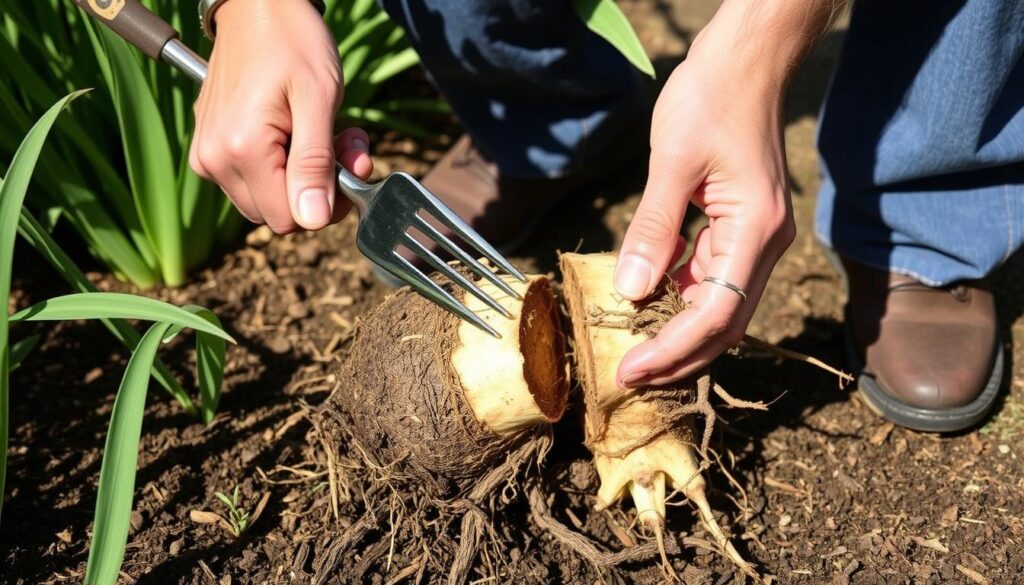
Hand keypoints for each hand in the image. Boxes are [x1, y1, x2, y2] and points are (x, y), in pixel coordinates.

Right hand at [189, 0, 373, 232]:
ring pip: (266, 199)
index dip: (327, 202)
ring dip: (301, 176)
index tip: (349, 161)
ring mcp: (207, 154)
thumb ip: (314, 164)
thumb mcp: (318, 100)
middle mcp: (214, 160)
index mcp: (241, 150)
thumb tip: (312, 219)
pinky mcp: (209, 146)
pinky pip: (252, 179)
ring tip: (322, 131)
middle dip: (317, 188)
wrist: (257, 4)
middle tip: (343, 142)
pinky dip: (281, 165)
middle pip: (277, 213)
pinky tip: (298, 130)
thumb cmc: (293, 41)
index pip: (289, 219)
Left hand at [613, 40, 796, 388]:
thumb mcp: (672, 162)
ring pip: (719, 307)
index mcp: (756, 231)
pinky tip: (646, 306)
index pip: (716, 314)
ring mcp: (755, 238)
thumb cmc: (711, 98)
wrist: (746, 61)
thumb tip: (630, 290)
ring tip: (633, 352)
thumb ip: (653, 229)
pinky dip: (679, 299)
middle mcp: (764, 243)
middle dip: (678, 355)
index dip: (673, 349)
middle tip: (629, 377)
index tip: (630, 370)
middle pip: (725, 324)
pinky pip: (710, 278)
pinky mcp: (739, 229)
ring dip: (678, 333)